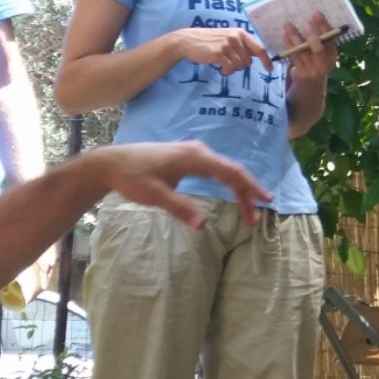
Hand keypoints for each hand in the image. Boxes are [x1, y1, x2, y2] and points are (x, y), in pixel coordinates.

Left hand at [96, 139, 267, 221]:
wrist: (112, 163)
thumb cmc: (132, 177)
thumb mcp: (155, 195)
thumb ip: (180, 208)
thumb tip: (203, 226)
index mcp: (194, 157)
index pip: (231, 172)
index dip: (250, 188)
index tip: (265, 202)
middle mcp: (198, 151)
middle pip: (232, 171)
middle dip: (247, 193)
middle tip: (256, 217)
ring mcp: (193, 153)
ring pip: (224, 171)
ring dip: (238, 189)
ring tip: (249, 210)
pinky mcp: (187, 158)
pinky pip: (215, 170)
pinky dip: (227, 183)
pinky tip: (232, 194)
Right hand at [166, 25, 264, 74]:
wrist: (188, 41)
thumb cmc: (209, 41)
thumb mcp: (228, 38)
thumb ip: (242, 45)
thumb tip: (257, 56)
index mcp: (240, 33)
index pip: (259, 48)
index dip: (266, 60)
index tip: (270, 69)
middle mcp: (235, 37)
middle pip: (248, 61)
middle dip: (240, 66)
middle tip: (229, 63)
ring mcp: (227, 45)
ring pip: (239, 66)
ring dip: (232, 69)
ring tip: (222, 64)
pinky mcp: (219, 53)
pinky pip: (230, 68)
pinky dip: (226, 71)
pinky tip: (220, 68)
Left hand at [278, 19, 338, 87]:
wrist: (310, 84)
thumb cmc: (316, 60)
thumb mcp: (323, 52)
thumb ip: (320, 38)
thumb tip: (311, 15)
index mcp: (332, 54)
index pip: (330, 38)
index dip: (324, 26)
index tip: (316, 13)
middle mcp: (324, 63)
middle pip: (318, 49)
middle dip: (311, 35)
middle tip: (304, 22)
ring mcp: (312, 69)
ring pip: (302, 51)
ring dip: (294, 36)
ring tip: (287, 24)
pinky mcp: (300, 72)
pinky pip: (293, 56)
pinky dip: (288, 44)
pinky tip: (284, 34)